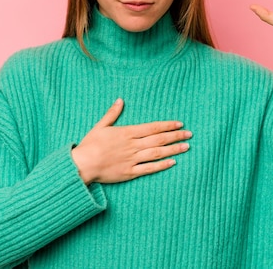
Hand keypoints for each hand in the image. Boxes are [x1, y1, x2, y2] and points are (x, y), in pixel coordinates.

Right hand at [71, 99, 190, 183]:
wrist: (83, 164)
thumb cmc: (90, 145)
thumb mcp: (100, 126)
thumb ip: (112, 113)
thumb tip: (120, 100)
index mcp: (127, 133)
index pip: (152, 128)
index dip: (167, 125)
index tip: (179, 124)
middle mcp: (133, 145)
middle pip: (159, 139)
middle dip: (175, 136)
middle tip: (189, 134)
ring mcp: (133, 159)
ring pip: (157, 153)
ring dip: (173, 149)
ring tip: (186, 147)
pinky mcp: (130, 172)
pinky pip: (149, 168)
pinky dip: (162, 165)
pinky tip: (173, 162)